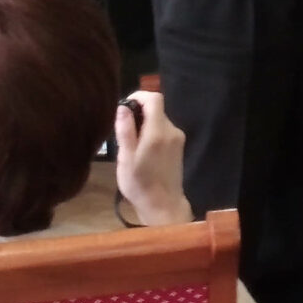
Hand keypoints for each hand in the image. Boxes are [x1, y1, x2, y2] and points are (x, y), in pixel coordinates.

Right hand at [116, 91, 191, 226]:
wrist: (163, 206)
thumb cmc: (140, 184)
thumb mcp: (126, 158)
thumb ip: (125, 130)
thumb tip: (123, 107)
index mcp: (158, 131)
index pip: (154, 98)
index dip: (139, 96)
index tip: (125, 106)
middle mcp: (172, 131)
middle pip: (156, 109)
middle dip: (139, 114)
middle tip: (123, 131)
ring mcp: (178, 139)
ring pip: (159, 121)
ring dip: (145, 125)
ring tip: (131, 145)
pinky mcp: (179, 147)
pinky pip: (164, 131)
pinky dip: (152, 133)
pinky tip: (143, 151)